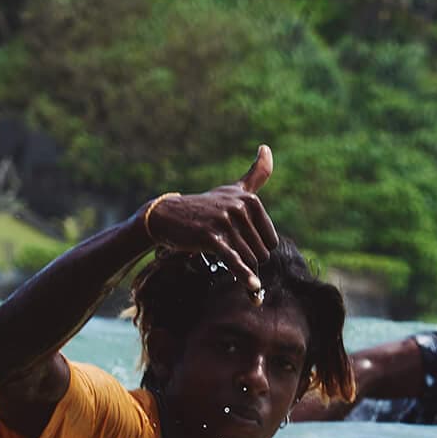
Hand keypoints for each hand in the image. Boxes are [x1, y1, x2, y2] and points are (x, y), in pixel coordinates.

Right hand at [143, 145, 278, 298]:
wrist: (166, 216)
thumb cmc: (205, 206)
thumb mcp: (232, 190)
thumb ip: (255, 174)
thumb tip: (266, 147)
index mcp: (250, 199)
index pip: (270, 241)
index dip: (256, 249)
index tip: (238, 244)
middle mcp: (240, 207)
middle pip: (262, 253)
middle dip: (247, 260)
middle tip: (226, 251)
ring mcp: (225, 222)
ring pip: (249, 260)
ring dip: (240, 270)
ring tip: (222, 258)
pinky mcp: (211, 237)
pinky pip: (234, 261)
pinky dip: (245, 277)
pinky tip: (253, 290)